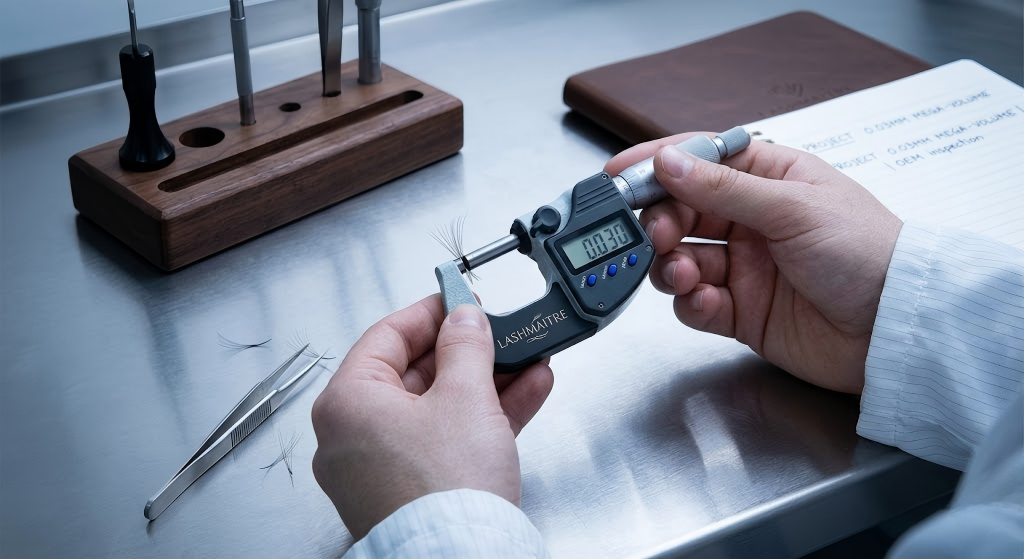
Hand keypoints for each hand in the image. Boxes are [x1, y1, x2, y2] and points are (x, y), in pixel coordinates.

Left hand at [311, 295, 553, 539]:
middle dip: (468, 351)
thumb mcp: (465, 396)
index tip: (461, 299)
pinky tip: (524, 395)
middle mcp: (353, 436)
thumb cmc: (444, 491)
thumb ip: (466, 345)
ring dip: (486, 383)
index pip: (387, 335)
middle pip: (414, 373)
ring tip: (526, 361)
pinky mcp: (410, 490)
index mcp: (347, 403)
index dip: (431, 312)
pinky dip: (481, 418)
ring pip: (436, 408)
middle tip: (500, 332)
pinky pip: (445, 439)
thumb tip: (464, 318)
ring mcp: (380, 466)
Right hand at [605, 134, 901, 393]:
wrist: (897, 330)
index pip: (699, 161)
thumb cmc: (867, 254)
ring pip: (681, 260)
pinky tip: (707, 301)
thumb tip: (668, 161)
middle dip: (661, 222)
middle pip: (681, 213)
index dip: (657, 165)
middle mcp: (752, 222)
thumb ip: (723, 189)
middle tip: (658, 235)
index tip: (618, 176)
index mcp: (769, 180)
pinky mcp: (741, 312)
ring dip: (672, 266)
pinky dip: (692, 303)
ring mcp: (745, 268)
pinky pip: (696, 304)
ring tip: (686, 275)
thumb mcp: (794, 208)